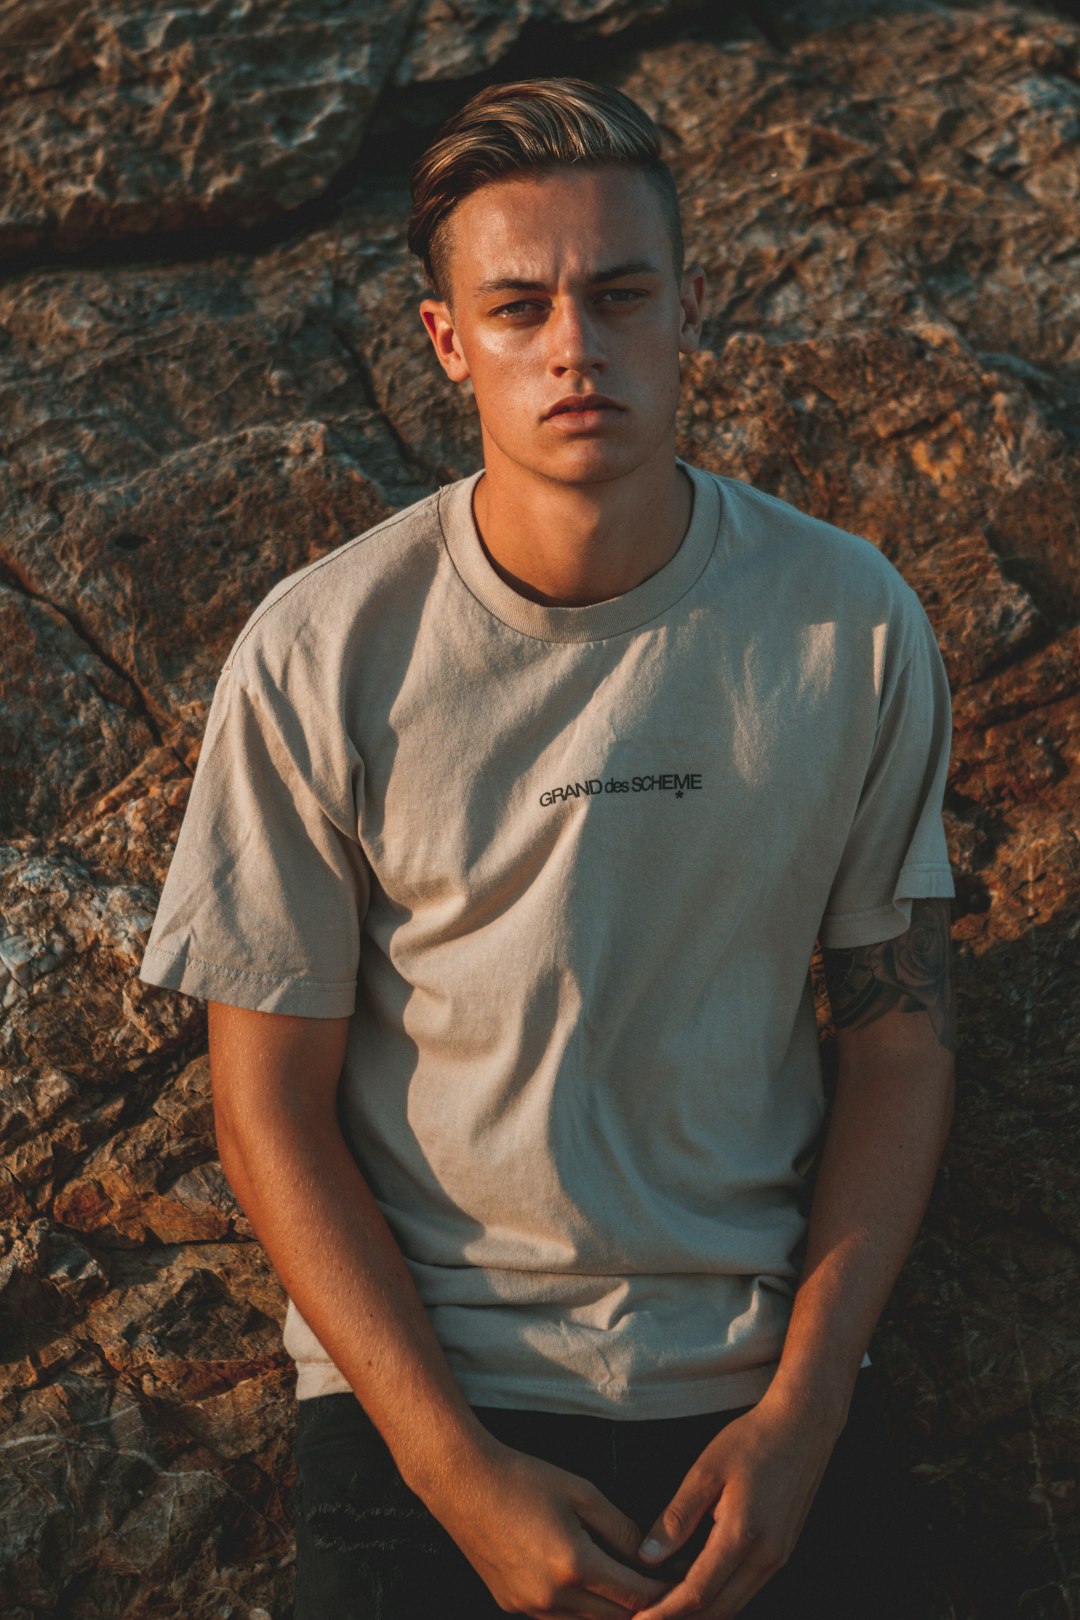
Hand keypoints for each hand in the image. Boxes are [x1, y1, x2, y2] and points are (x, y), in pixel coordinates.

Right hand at [418, 1432, 670, 1617]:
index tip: (684, 1584)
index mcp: (574, 1564)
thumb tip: (649, 1556)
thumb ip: (620, 1528)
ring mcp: (530, 1607)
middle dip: (644, 1608)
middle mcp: (552, 1597)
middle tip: (669, 1595)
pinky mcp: (513, 1606)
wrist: (463, 1484)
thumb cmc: (524, 1479)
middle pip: (615, 1618)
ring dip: (613, 1613)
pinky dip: (583, 1611)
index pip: (634, 1595)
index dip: (663, 1593)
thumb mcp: (581, 1492)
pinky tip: (595, 1594)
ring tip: (635, 1596)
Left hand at [631, 1388, 843, 1618]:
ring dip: (699, 1610)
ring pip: (734, 1604)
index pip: (698, 1594)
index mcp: (743, 1536)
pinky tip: (692, 1579)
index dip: (665, 1613)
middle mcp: (766, 1558)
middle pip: (718, 1611)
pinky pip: (745, 1588)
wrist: (804, 1426)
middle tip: (645, 1618)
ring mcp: (778, 1558)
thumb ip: (677, 1517)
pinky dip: (718, 1593)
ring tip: (663, 1602)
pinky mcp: (781, 1552)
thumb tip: (646, 1557)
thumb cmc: (752, 1440)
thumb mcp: (706, 1471)